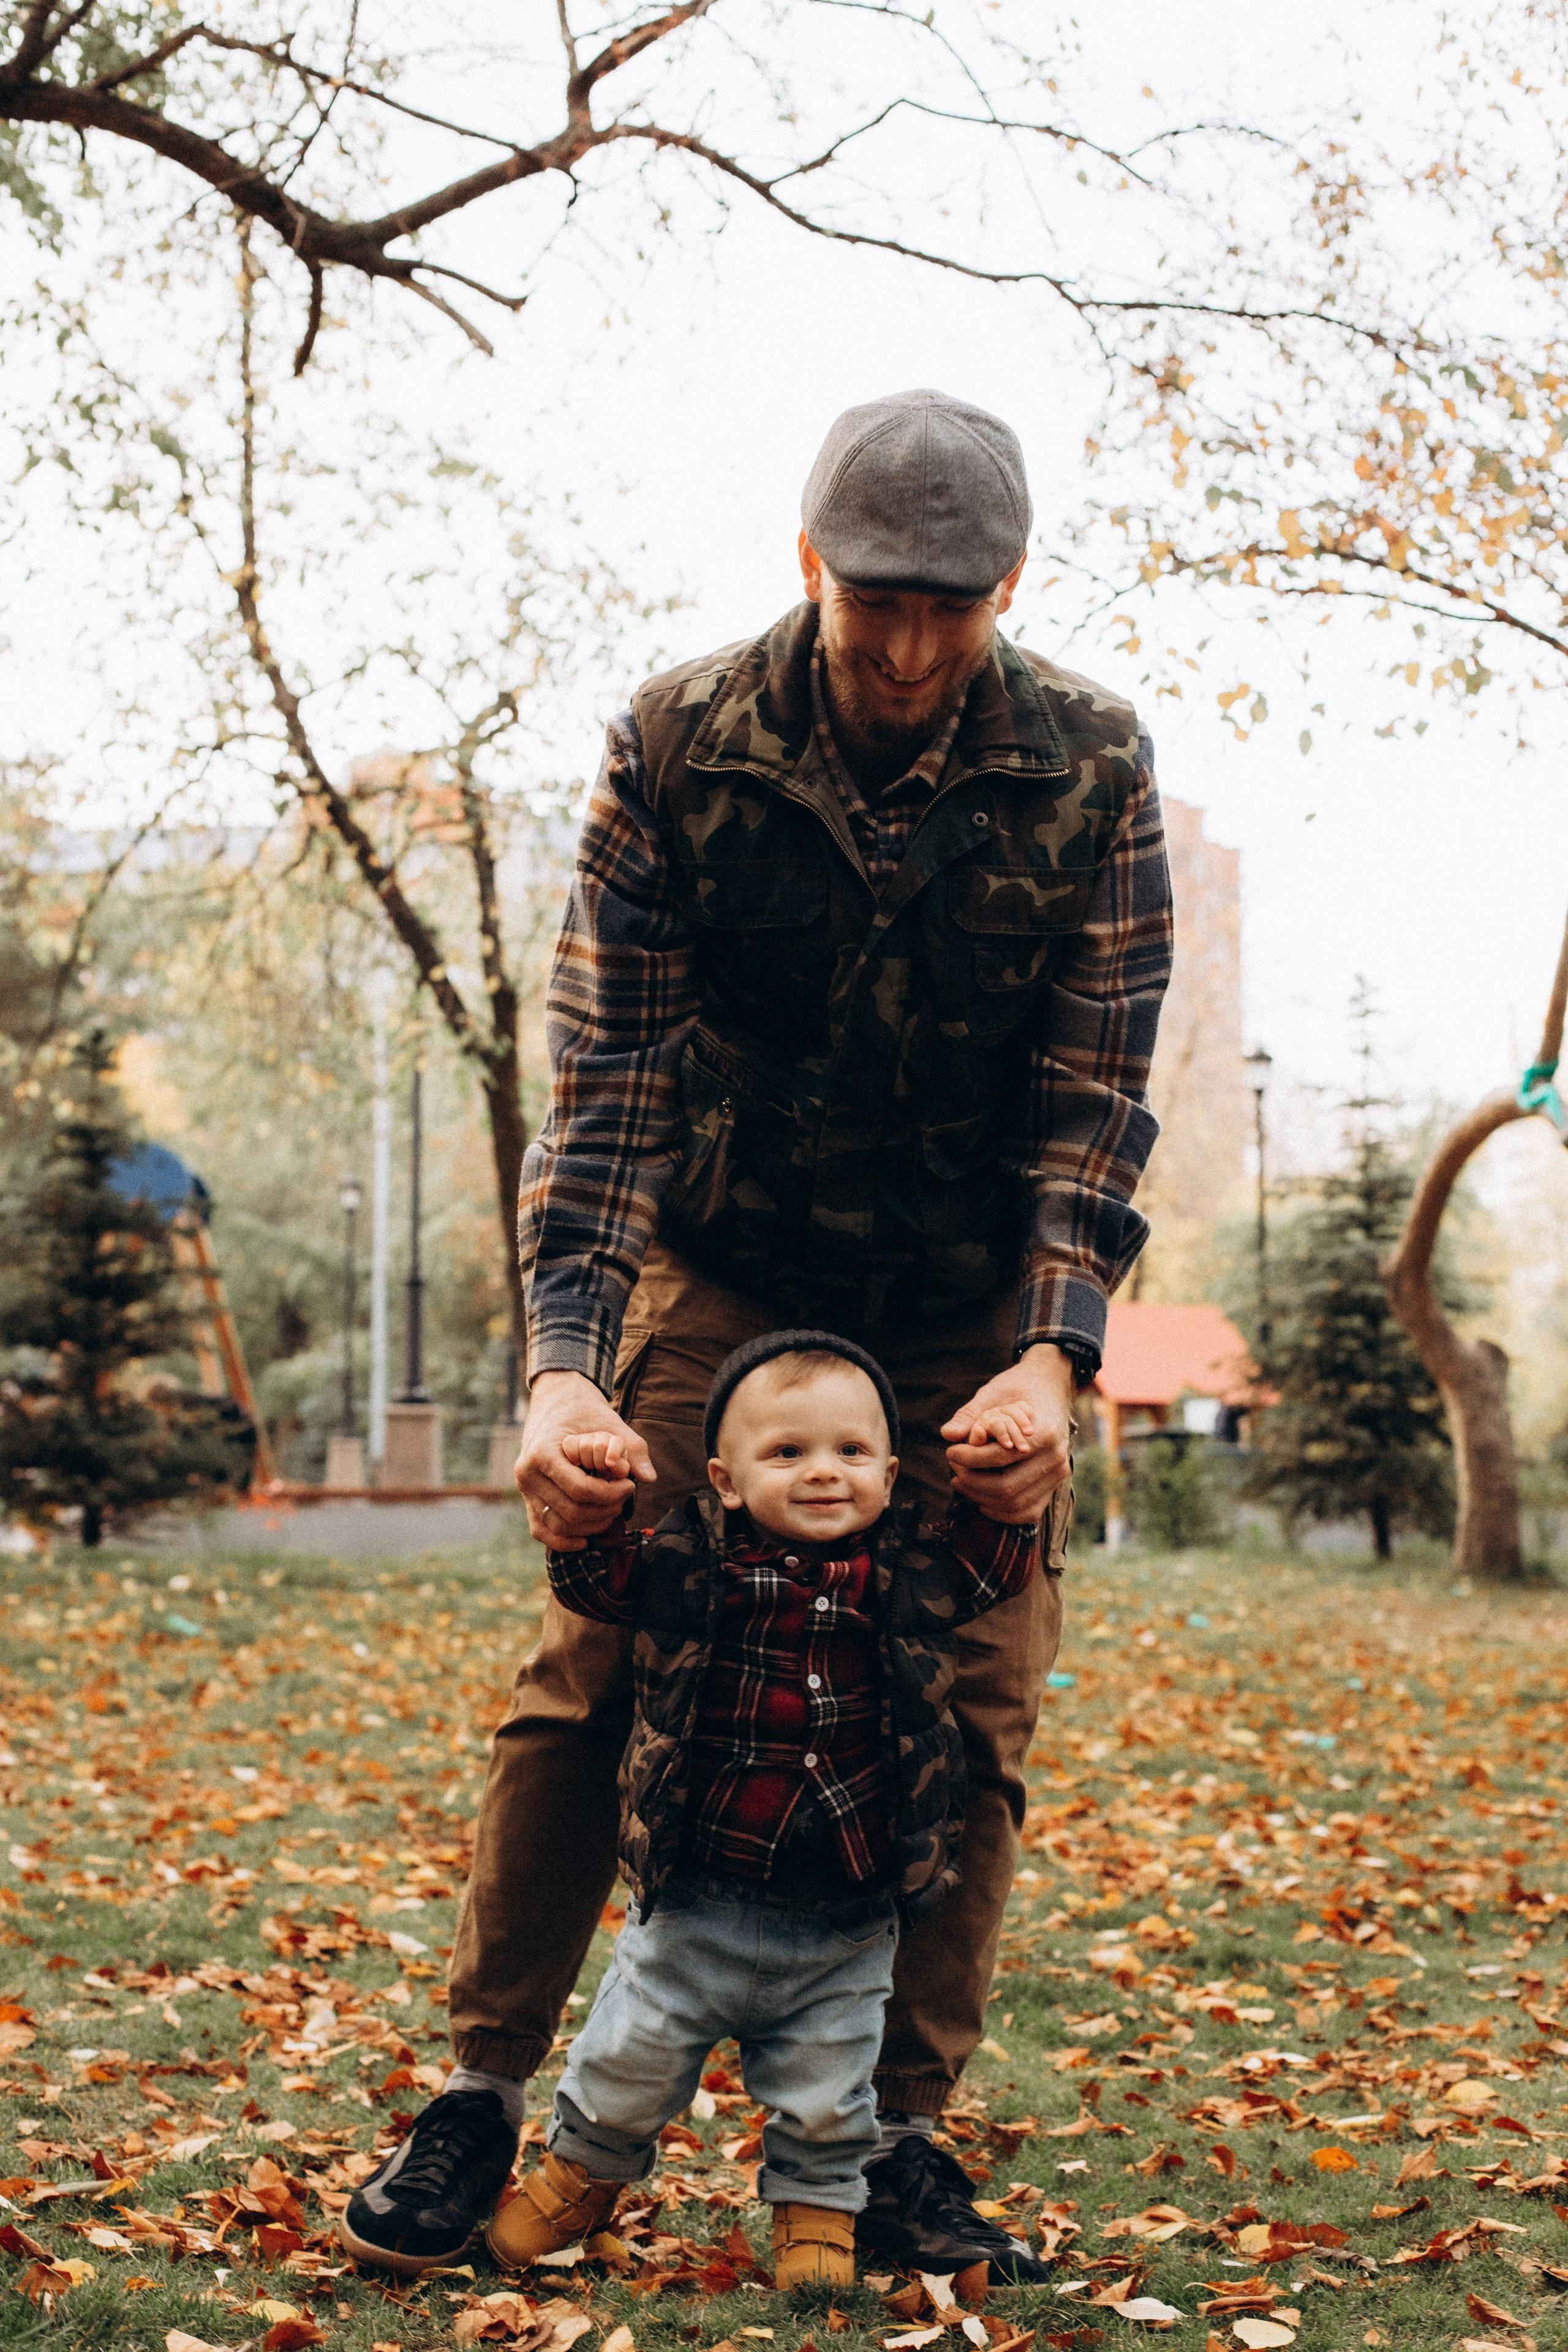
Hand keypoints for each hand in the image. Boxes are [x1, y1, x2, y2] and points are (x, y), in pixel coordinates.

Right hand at [516, 1370, 655, 1549]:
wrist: (556, 1404)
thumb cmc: (584, 1412)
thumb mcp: (610, 1422)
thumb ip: (632, 1449)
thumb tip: (648, 1478)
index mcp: (543, 1452)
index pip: (580, 1490)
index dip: (611, 1494)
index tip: (629, 1485)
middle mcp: (527, 1474)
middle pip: (571, 1512)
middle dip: (604, 1510)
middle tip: (624, 1498)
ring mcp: (524, 1490)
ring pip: (558, 1526)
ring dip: (590, 1526)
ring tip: (611, 1511)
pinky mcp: (527, 1501)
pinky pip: (541, 1531)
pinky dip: (564, 1541)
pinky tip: (586, 1539)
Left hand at [940, 1344, 1074, 1525]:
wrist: (1051, 1386)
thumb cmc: (1020, 1387)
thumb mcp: (994, 1392)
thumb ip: (970, 1414)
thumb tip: (947, 1435)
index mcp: (1045, 1432)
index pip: (1001, 1457)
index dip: (970, 1459)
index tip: (951, 1452)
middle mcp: (1056, 1457)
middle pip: (1006, 1486)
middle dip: (972, 1482)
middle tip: (953, 1470)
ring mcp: (1058, 1474)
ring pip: (1015, 1504)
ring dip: (982, 1498)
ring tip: (961, 1482)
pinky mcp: (1055, 1485)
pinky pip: (1028, 1512)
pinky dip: (1002, 1513)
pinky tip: (981, 1501)